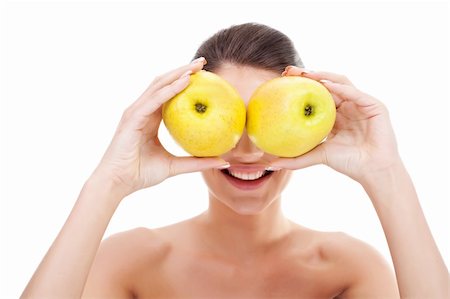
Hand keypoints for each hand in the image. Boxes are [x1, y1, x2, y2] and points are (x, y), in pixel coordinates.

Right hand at [91, 58, 227, 196]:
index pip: (169, 94)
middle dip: (183, 70)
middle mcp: (142, 110)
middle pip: (164, 83)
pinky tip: (185, 82)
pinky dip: (170, 89)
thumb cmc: (141, 174)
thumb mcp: (174, 167)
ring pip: (159, 85)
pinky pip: (154, 100)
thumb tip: (223, 161)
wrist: (118, 183)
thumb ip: (196, 162)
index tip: (204, 75)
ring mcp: (136, 112)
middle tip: (203, 62)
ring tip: (197, 66)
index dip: (184, 81)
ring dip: (178, 73)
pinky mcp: (132, 117)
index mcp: (150, 118)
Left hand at [270, 66, 400, 182]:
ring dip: (323, 76)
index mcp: (335, 115)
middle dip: (308, 75)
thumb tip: (271, 164)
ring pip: (341, 82)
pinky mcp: (374, 105)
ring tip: (305, 74)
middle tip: (289, 71)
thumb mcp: (318, 156)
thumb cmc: (348, 163)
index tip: (281, 80)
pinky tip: (325, 85)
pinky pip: (355, 93)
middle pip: (326, 84)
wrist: (373, 171)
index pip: (316, 95)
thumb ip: (296, 159)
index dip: (301, 86)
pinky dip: (340, 88)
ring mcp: (361, 104)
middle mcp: (347, 105)